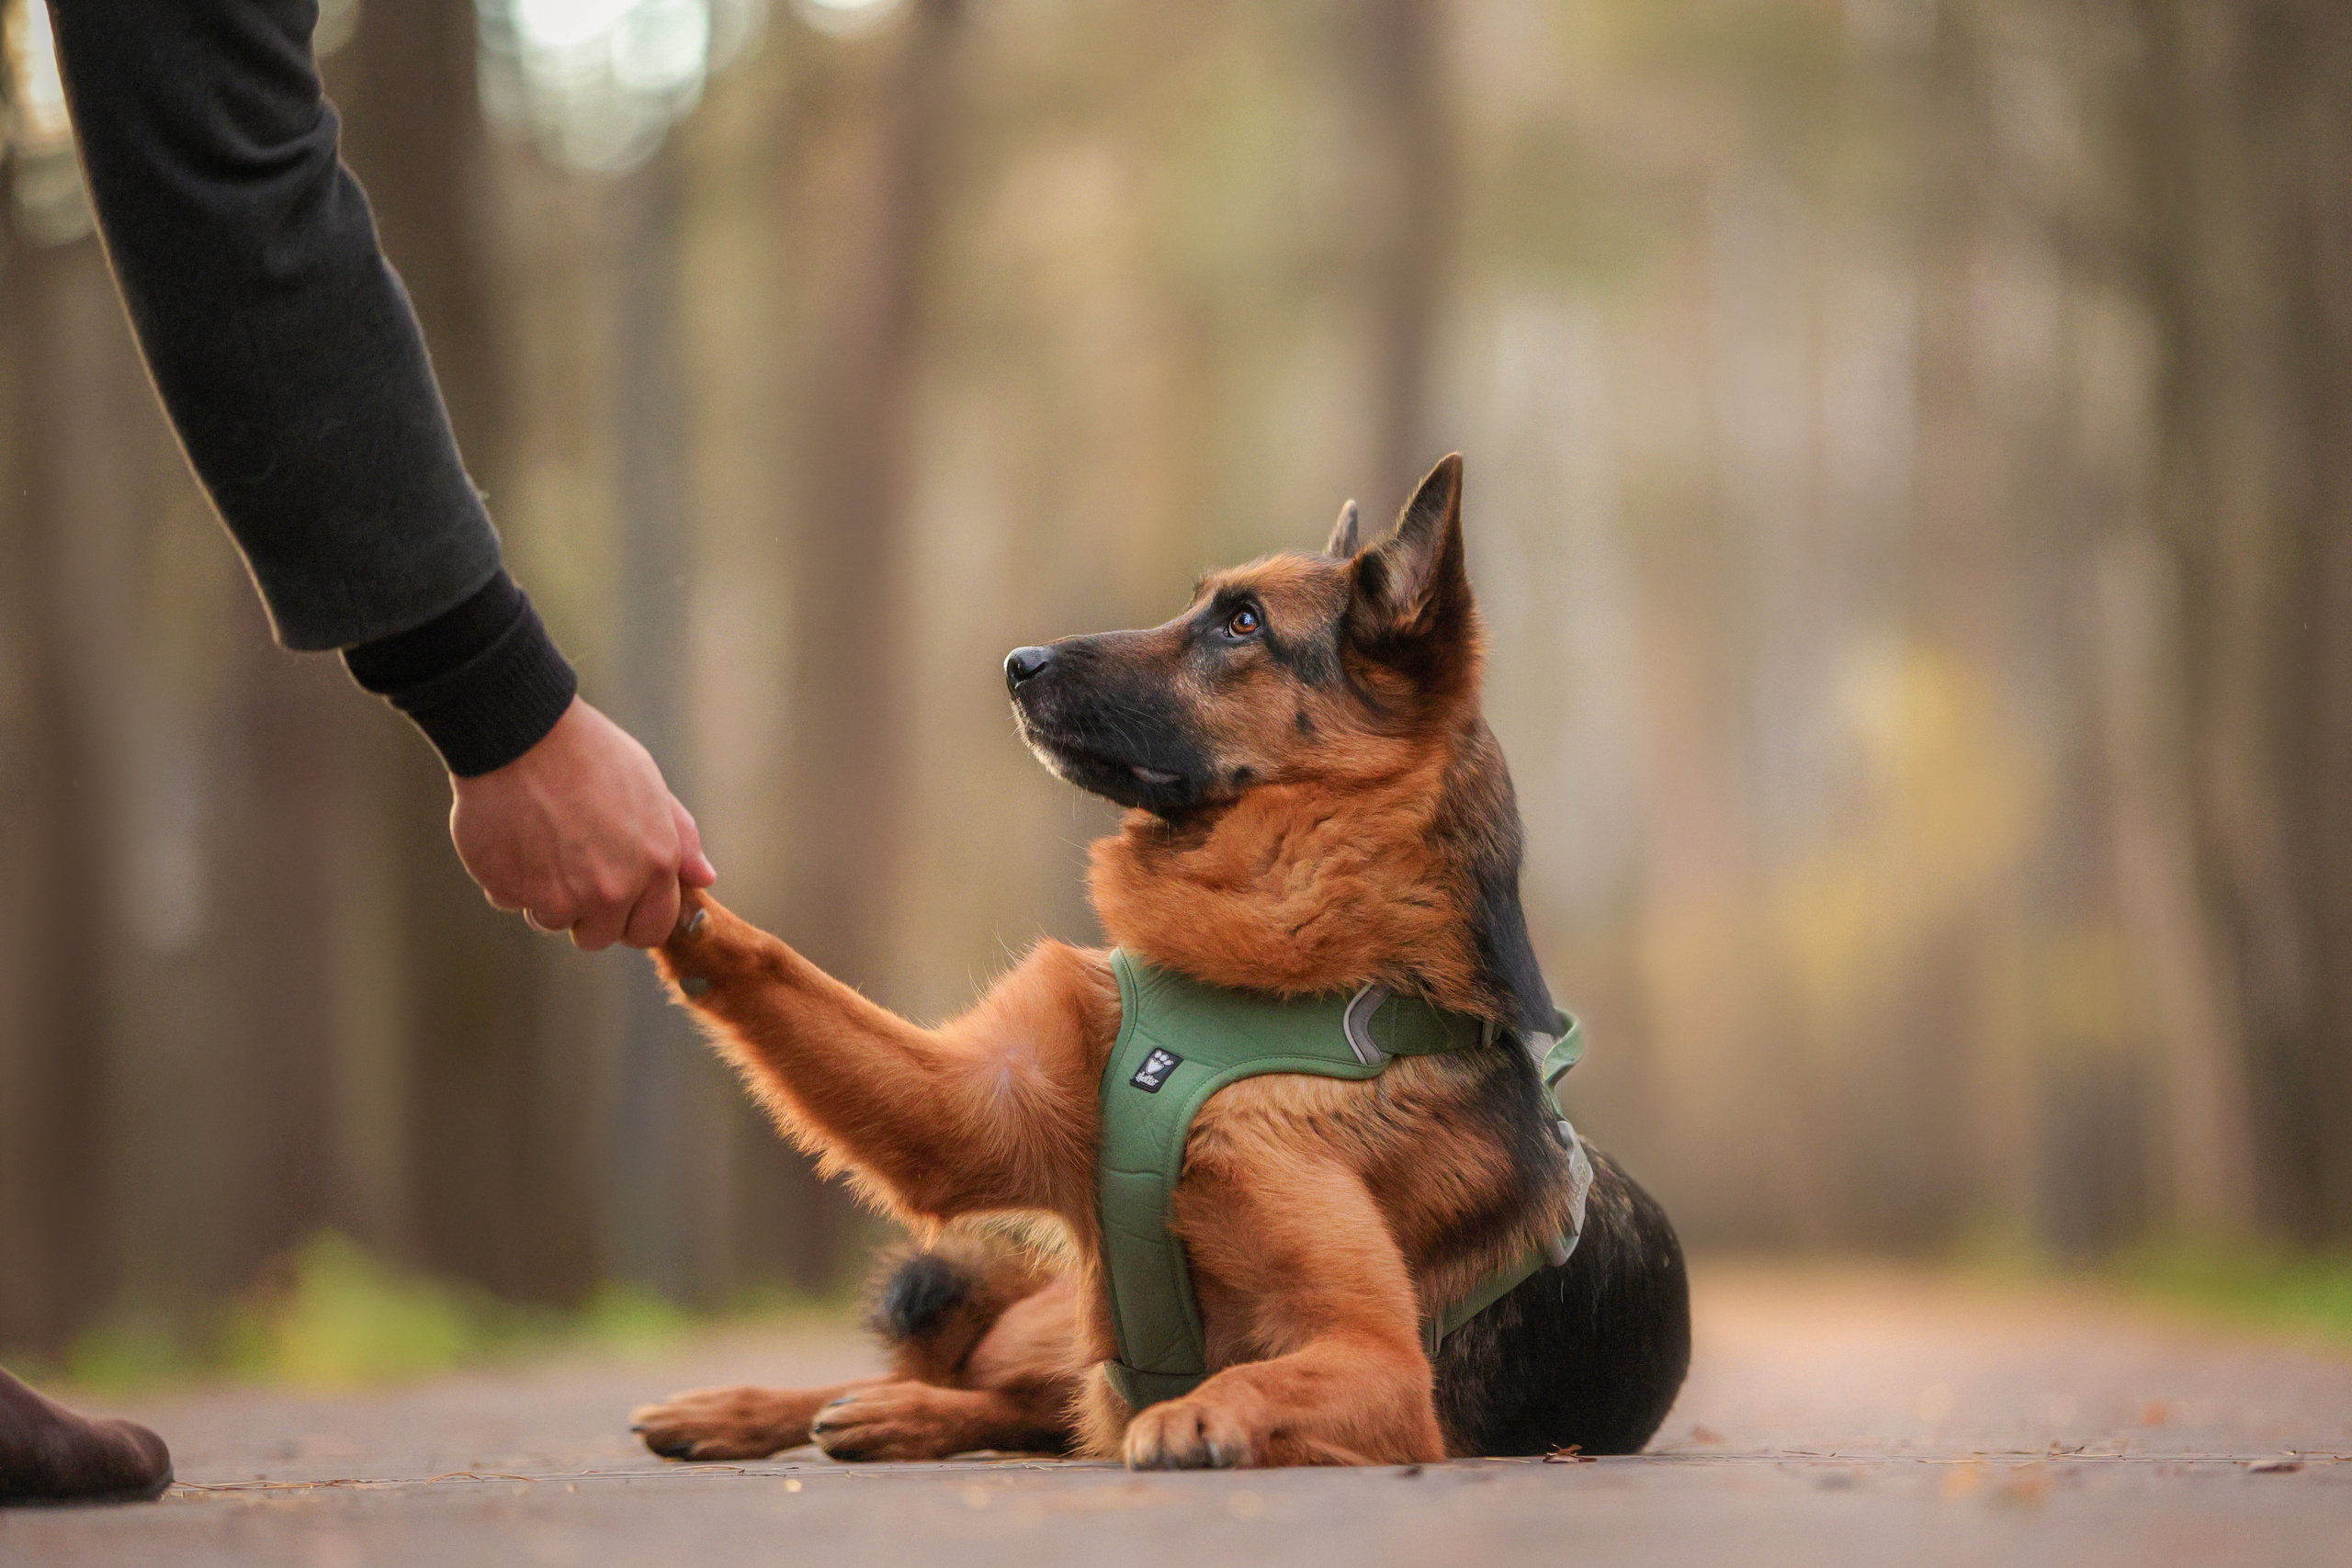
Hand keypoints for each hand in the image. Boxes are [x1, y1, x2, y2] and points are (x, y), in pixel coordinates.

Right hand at [448, 697, 717, 950]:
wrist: (522, 732)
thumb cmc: (590, 753)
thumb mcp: (651, 787)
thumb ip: (681, 839)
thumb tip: (705, 878)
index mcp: (654, 866)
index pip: (649, 930)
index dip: (632, 916)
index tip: (616, 898)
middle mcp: (611, 891)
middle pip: (598, 936)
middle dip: (586, 912)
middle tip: (572, 865)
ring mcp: (558, 896)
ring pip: (551, 920)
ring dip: (544, 894)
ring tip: (541, 840)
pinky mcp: (511, 891)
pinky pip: (510, 901)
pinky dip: (508, 878)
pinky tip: (513, 835)